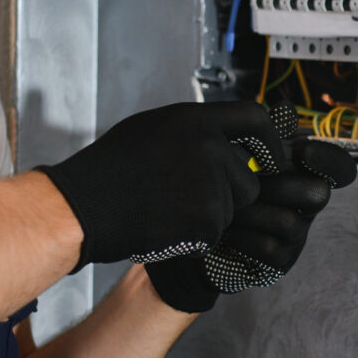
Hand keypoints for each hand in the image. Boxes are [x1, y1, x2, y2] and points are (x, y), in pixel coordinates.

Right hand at [36, 101, 288, 268]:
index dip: (270, 142)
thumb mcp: (151, 130)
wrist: (84, 207)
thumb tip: (224, 137)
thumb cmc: (108, 170)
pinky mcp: (206, 220)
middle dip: (230, 196)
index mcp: (194, 121)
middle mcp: (208, 148)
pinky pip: (215, 234)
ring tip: (167, 210)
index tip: (273, 160)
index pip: (254, 119)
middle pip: (248, 178)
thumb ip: (192, 132)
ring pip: (233, 210)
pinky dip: (195, 239)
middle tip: (189, 202)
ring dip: (210, 217)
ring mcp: (209, 185)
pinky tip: (164, 228)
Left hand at [146, 138, 356, 312]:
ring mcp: (294, 236)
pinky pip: (269, 248)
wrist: (184, 228)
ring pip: (290, 223)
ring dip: (253, 212)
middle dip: (280, 186)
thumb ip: (260, 133)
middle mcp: (304, 205)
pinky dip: (242, 237)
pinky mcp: (278, 262)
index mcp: (300, 174)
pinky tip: (222, 231)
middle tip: (250, 180)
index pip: (339, 168)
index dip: (330, 159)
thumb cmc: (212, 183)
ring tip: (226, 206)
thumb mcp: (232, 153)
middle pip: (319, 194)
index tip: (303, 152)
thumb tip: (286, 111)